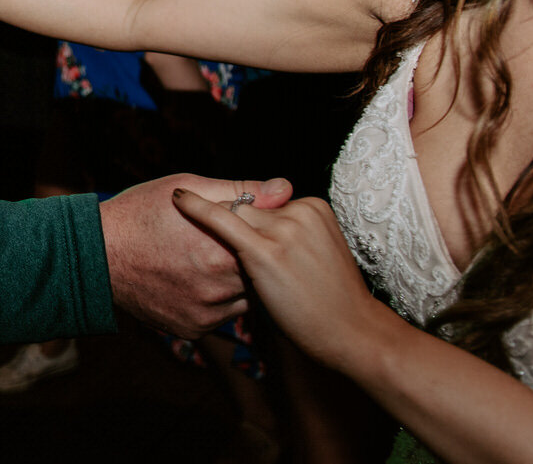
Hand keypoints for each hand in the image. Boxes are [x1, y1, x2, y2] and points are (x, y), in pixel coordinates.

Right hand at [100, 173, 291, 337]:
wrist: (96, 253)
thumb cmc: (140, 212)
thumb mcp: (187, 187)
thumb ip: (241, 189)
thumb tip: (285, 187)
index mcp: (225, 251)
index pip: (267, 245)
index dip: (257, 233)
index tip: (245, 225)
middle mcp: (219, 289)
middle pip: (256, 275)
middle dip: (246, 260)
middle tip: (220, 245)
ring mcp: (206, 314)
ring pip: (241, 299)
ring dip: (232, 283)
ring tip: (205, 262)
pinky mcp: (192, 330)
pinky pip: (219, 317)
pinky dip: (213, 302)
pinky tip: (192, 282)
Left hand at [172, 190, 385, 369]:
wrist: (354, 334)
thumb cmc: (331, 301)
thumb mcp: (315, 255)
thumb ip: (290, 232)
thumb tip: (261, 217)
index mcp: (313, 207)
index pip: (266, 204)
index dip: (250, 224)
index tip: (243, 238)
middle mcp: (299, 212)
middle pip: (249, 208)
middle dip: (233, 225)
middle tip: (228, 250)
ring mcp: (285, 231)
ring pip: (234, 214)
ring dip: (215, 230)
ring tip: (205, 253)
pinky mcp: (265, 252)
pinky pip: (221, 220)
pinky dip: (196, 207)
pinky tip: (177, 199)